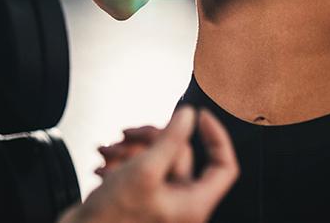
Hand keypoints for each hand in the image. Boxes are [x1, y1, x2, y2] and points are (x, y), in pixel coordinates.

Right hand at [59, 106, 237, 222]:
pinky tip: (105, 166)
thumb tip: (188, 116)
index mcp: (194, 204)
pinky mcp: (145, 195)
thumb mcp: (144, 170)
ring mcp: (163, 199)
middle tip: (126, 134)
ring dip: (130, 149)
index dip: (216, 137)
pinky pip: (143, 166)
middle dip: (149, 139)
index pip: (223, 167)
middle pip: (180, 154)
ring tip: (109, 154)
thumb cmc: (112, 216)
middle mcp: (182, 203)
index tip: (200, 116)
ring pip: (158, 156)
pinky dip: (124, 160)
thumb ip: (170, 140)